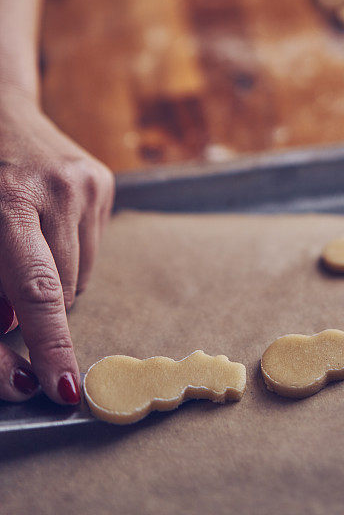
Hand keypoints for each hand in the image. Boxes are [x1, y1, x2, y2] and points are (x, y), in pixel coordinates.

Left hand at [0, 84, 113, 403]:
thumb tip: (13, 340)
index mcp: (10, 202)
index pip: (37, 289)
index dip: (50, 344)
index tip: (65, 390)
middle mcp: (58, 190)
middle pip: (62, 290)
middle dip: (36, 305)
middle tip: (9, 274)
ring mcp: (88, 183)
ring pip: (82, 276)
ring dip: (55, 280)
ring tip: (28, 242)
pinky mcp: (105, 182)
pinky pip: (94, 250)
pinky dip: (71, 254)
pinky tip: (49, 225)